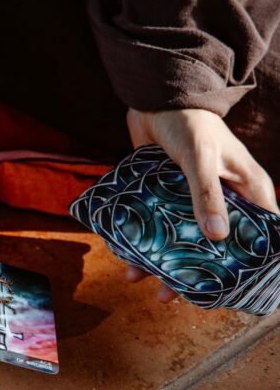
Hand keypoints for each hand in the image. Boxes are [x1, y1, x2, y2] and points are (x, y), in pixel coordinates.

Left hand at [125, 108, 277, 301]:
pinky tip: (127, 258)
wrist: (155, 96)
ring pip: (184, 240)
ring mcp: (193, 200)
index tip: (234, 289)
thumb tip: (218, 238)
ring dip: (161, 262)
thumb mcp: (202, 158)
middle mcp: (224, 200)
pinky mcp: (167, 198)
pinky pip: (159, 227)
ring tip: (139, 279)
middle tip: (172, 294)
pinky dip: (144, 243)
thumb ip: (207, 195)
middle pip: (216, 247)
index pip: (262, 234)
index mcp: (248, 190)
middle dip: (194, 272)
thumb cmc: (189, 121)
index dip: (251, 263)